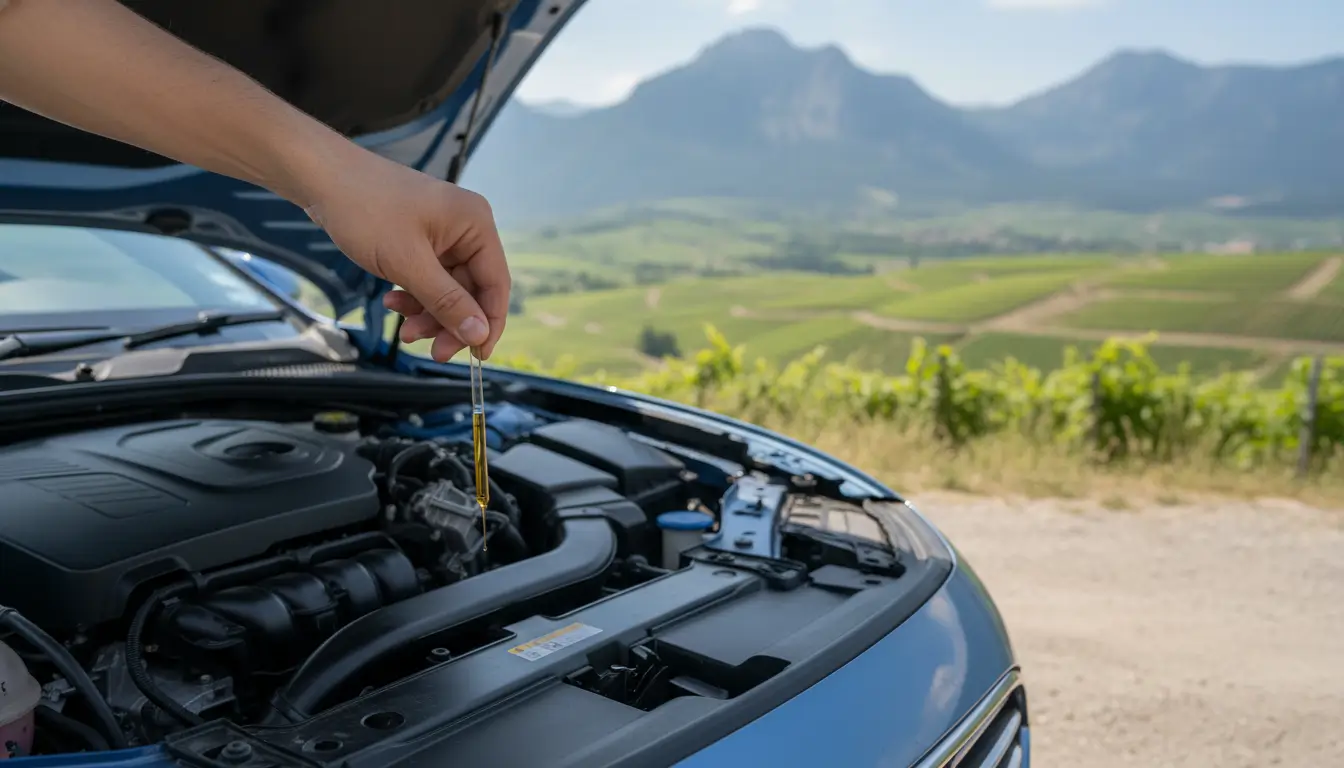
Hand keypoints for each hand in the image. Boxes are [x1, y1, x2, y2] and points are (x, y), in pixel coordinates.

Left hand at [300, 148, 509, 361]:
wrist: (321, 177)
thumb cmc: (366, 210)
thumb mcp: (408, 263)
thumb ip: (446, 301)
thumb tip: (479, 335)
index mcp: (476, 225)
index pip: (496, 284)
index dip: (488, 323)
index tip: (476, 357)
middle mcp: (466, 229)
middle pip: (471, 291)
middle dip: (450, 322)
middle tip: (431, 351)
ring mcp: (442, 235)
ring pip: (447, 290)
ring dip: (428, 313)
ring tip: (403, 329)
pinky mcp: (420, 240)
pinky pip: (428, 278)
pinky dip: (413, 296)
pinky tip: (392, 302)